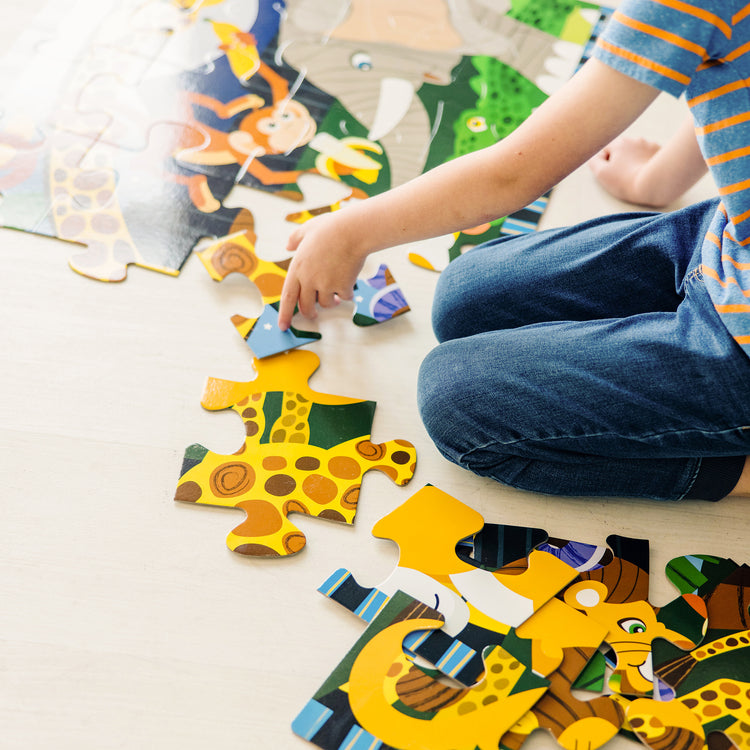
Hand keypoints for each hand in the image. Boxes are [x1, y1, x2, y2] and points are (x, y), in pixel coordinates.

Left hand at [277, 212, 367, 329]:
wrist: (353, 230)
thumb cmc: (331, 227)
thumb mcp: (307, 229)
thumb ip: (295, 239)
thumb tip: (288, 246)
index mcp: (298, 268)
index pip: (287, 297)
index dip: (284, 314)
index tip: (283, 326)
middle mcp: (309, 279)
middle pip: (306, 307)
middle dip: (310, 313)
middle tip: (313, 313)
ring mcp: (326, 284)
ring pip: (326, 304)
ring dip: (331, 302)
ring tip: (335, 295)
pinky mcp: (343, 286)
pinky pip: (344, 297)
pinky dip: (347, 293)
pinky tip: (349, 282)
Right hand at [589, 135, 660, 204]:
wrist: (654, 184)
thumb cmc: (626, 181)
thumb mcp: (601, 174)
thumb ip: (594, 162)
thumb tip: (595, 157)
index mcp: (619, 144)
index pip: (606, 150)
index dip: (605, 163)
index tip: (612, 175)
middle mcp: (635, 140)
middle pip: (622, 150)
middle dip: (621, 160)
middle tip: (623, 177)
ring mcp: (649, 144)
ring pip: (636, 151)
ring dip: (634, 160)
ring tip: (636, 175)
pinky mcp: (660, 152)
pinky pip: (649, 155)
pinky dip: (646, 161)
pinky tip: (646, 172)